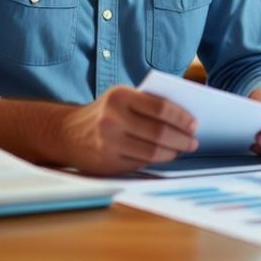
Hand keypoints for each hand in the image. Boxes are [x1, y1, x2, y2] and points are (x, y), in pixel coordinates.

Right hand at [59, 86, 197, 175]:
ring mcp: (109, 143)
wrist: (66, 133)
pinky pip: (141, 163)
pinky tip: (165, 156)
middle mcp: (112, 119)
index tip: (194, 124)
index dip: (182, 118)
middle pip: (160, 133)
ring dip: (173, 152)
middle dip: (182, 138)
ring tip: (182, 149)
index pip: (161, 108)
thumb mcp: (120, 98)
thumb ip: (146, 103)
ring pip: (153, 152)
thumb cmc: (103, 113)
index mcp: (120, 97)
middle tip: (193, 141)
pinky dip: (157, 160)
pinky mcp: (108, 162)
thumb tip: (183, 117)